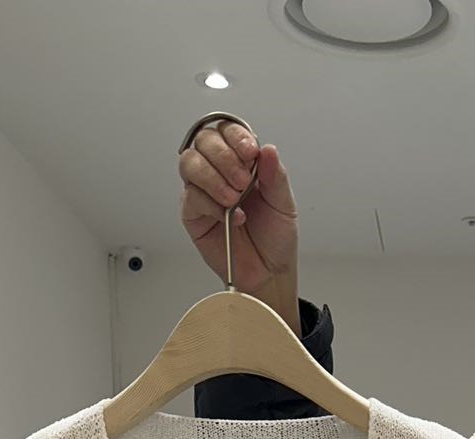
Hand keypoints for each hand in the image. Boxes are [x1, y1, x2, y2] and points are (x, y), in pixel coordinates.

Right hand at [178, 122, 300, 333]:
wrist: (269, 271)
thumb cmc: (274, 237)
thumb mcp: (284, 203)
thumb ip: (276, 175)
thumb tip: (268, 150)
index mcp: (242, 161)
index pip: (228, 130)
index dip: (236, 136)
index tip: (250, 153)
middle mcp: (219, 170)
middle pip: (205, 140)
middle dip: (224, 157)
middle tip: (243, 181)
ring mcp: (203, 190)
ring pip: (190, 163)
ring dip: (213, 177)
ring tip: (234, 198)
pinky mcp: (193, 213)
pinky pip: (191, 197)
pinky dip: (210, 204)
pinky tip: (230, 217)